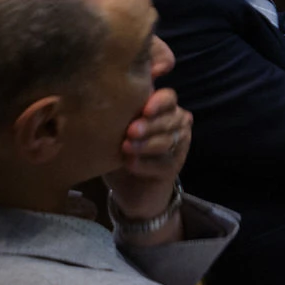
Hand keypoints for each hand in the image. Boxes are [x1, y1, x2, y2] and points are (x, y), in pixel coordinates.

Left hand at [104, 79, 191, 220]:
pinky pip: (162, 164)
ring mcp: (178, 147)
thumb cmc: (121, 152)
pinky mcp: (173, 168)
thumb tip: (106, 96)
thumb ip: (118, 114)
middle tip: (131, 132)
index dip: (160, 102)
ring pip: (167, 141)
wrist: (130, 188)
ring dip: (146, 144)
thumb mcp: (117, 130)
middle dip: (150, 125)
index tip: (145, 110)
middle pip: (170, 119)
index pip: (169, 98)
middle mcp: (177, 124)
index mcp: (164, 109)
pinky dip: (144, 164)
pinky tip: (130, 164)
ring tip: (126, 148)